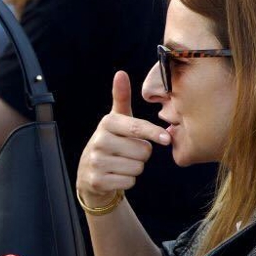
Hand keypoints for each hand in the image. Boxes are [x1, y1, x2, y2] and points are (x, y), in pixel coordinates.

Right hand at [76, 71, 166, 204]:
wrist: (89, 172)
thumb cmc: (111, 141)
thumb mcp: (116, 120)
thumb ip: (121, 97)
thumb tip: (121, 73)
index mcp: (107, 123)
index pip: (137, 127)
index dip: (154, 133)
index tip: (166, 139)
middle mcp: (99, 141)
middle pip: (143, 151)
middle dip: (142, 154)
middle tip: (128, 152)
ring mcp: (96, 161)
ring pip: (137, 168)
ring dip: (135, 168)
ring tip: (121, 163)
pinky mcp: (97, 180)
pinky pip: (129, 182)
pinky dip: (128, 181)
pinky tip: (116, 175)